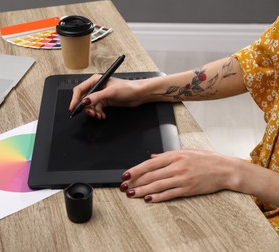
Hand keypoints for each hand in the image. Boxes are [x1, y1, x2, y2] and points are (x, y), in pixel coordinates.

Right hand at [69, 74, 144, 118]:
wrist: (138, 94)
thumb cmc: (127, 88)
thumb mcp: (110, 92)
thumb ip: (96, 97)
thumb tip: (85, 101)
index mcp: (95, 80)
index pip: (80, 89)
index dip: (75, 99)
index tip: (73, 108)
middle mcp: (96, 87)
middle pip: (84, 99)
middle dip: (86, 108)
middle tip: (90, 113)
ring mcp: (100, 95)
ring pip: (90, 106)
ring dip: (93, 112)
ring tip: (98, 115)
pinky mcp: (104, 101)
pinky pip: (96, 109)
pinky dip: (98, 113)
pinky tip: (102, 115)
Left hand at [119, 149, 238, 201]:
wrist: (226, 169)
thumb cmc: (207, 159)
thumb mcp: (186, 151)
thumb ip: (167, 154)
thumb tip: (152, 156)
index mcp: (175, 155)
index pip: (150, 163)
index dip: (135, 170)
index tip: (125, 175)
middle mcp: (177, 166)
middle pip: (151, 175)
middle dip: (135, 181)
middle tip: (123, 186)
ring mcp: (182, 178)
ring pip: (157, 185)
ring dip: (142, 190)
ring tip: (131, 194)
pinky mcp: (188, 189)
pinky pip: (169, 194)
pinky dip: (157, 197)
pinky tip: (148, 199)